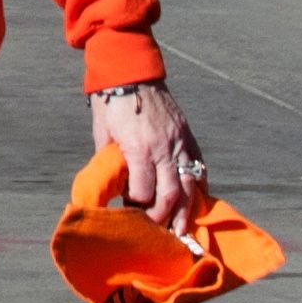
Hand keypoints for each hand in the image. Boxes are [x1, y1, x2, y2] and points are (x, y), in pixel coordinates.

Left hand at [91, 81, 208, 235]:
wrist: (130, 71)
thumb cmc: (110, 103)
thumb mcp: (102, 133)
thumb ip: (110, 161)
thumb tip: (112, 186)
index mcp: (138, 148)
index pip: (144, 191)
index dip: (138, 207)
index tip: (131, 214)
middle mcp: (163, 148)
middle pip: (171, 193)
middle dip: (165, 216)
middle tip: (158, 231)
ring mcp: (179, 141)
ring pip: (190, 184)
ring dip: (187, 210)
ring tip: (182, 229)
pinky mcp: (187, 135)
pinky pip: (198, 166)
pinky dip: (198, 186)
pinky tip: (195, 201)